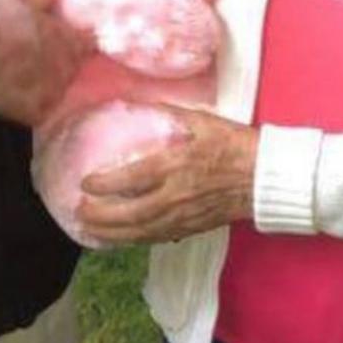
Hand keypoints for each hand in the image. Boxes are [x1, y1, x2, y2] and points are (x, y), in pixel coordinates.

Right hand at [0, 0, 86, 127]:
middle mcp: (67, 68)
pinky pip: (40, 106)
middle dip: (63, 58)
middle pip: (73, 64)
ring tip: (27, 72)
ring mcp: (53, 94)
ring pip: (58, 86)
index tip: (69, 34)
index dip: (78, 36)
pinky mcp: (35, 114)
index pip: (88, 39)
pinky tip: (18, 92)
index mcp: (69, 38)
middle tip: (41, 52)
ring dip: (49, 80)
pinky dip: (33, 99)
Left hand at [76, 105, 258, 245]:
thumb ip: (167, 113)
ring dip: (113, 233)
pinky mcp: (192, 227)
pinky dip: (134, 240)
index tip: (85, 182)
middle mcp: (177, 194)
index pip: (134, 178)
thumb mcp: (201, 120)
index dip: (107, 183)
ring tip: (88, 230)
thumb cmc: (233, 144)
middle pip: (132, 213)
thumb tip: (135, 102)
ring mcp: (184, 215)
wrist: (265, 177)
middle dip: (102, 215)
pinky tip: (119, 239)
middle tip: (77, 211)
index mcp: (177, 164)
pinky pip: (157, 238)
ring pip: (142, 231)